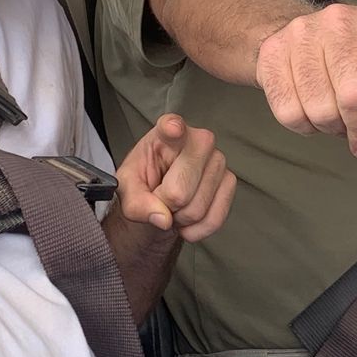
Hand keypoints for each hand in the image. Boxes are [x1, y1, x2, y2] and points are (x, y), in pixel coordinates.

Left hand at [115, 114, 234, 243]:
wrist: (160, 202)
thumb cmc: (143, 186)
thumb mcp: (127, 192)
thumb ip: (136, 204)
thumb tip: (162, 217)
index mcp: (165, 135)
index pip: (171, 126)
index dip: (172, 127)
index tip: (172, 129)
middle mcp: (197, 141)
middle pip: (180, 190)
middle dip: (166, 206)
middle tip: (161, 200)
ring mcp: (218, 160)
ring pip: (198, 208)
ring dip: (181, 219)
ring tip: (174, 206)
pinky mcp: (229, 182)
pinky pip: (214, 219)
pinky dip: (197, 229)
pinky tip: (187, 219)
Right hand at [254, 0, 356, 175]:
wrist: (300, 48)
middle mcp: (341, 22)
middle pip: (356, 97)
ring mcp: (301, 33)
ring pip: (320, 111)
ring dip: (332, 128)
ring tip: (337, 111)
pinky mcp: (270, 53)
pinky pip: (289, 114)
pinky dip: (305, 127)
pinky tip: (311, 107)